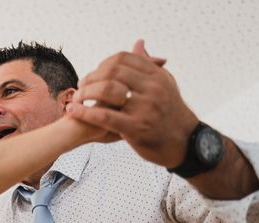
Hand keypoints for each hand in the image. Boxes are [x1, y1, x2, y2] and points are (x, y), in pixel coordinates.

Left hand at [67, 39, 197, 168]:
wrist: (185, 143)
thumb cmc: (170, 113)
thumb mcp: (164, 84)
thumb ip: (148, 65)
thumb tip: (138, 44)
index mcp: (156, 76)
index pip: (123, 58)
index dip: (103, 64)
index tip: (94, 73)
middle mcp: (152, 88)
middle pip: (112, 71)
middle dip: (91, 77)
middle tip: (80, 85)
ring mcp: (144, 108)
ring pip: (106, 91)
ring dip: (85, 92)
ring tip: (76, 98)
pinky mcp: (135, 127)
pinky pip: (104, 116)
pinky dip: (85, 112)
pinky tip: (73, 111)